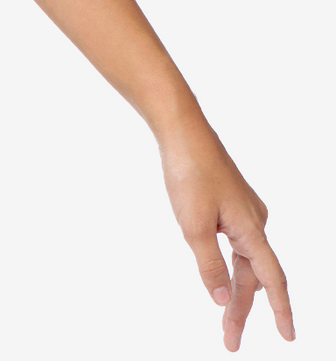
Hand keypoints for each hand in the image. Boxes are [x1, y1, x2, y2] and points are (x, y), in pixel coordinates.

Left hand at [159, 123, 293, 350]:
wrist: (181, 129)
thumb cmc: (188, 172)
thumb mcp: (192, 225)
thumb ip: (208, 265)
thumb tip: (223, 301)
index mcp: (250, 229)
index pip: (272, 279)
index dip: (281, 311)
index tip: (288, 338)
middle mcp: (254, 221)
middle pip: (253, 276)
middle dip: (243, 310)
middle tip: (230, 341)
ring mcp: (242, 210)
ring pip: (243, 260)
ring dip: (235, 290)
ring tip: (226, 320)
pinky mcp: (229, 202)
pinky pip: (236, 243)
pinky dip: (231, 265)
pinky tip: (225, 276)